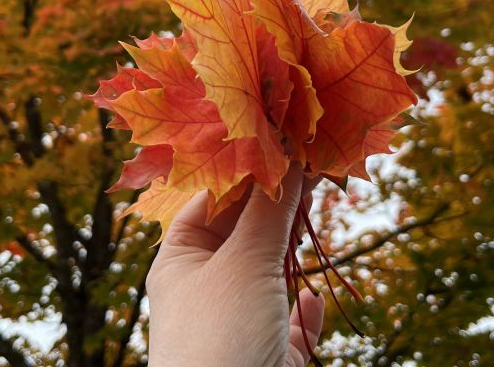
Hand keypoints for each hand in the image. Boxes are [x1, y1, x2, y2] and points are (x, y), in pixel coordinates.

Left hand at [146, 165, 323, 366]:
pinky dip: (303, 309)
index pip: (211, 202)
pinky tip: (312, 297)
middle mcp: (203, 289)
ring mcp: (234, 324)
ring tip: (311, 217)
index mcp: (180, 261)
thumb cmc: (220, 333)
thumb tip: (289, 160)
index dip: (247, 174)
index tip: (284, 148)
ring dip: (289, 250)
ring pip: (267, 275)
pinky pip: (287, 322)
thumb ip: (270, 210)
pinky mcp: (265, 354)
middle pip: (243, 235)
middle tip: (312, 175)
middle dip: (275, 208)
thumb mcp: (244, 262)